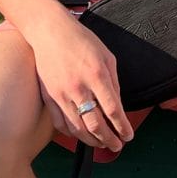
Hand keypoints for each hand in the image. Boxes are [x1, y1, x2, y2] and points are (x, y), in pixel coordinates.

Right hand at [30, 15, 132, 151]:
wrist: (48, 31)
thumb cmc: (80, 40)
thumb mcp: (107, 56)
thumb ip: (114, 82)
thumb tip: (117, 106)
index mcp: (97, 75)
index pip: (113, 111)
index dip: (123, 128)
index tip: (128, 136)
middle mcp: (79, 87)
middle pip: (96, 125)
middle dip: (110, 140)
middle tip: (116, 146)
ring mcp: (61, 94)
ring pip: (78, 128)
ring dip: (92, 141)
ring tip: (101, 144)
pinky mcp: (48, 96)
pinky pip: (60, 123)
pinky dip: (72, 134)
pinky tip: (81, 134)